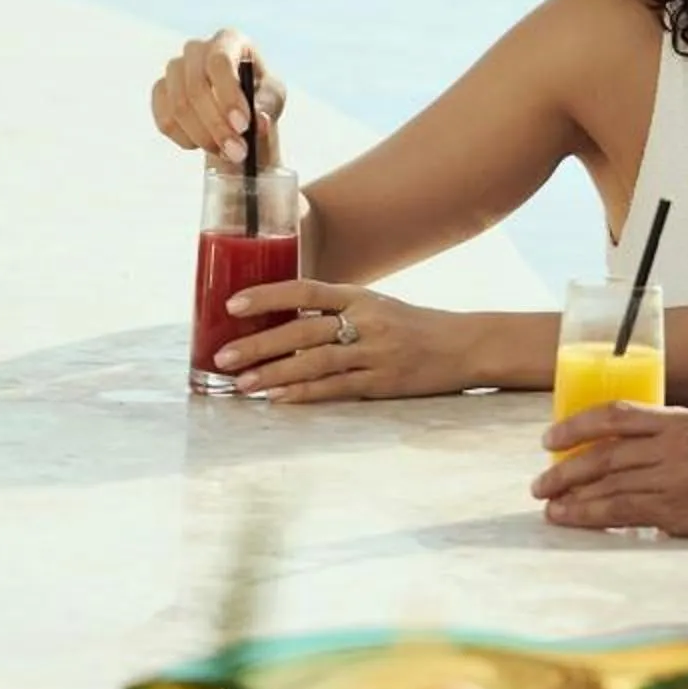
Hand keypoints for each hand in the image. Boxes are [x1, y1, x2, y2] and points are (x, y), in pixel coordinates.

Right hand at [152, 28, 285, 164]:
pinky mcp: (160, 92)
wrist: (238, 112)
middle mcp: (196, 49)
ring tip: (227, 152)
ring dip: (204, 137)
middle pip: (195, 87)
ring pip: (179, 107)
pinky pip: (165, 120)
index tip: (243, 125)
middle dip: (217, 125)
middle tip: (237, 151)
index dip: (228, 95)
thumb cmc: (258, 97)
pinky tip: (205, 144)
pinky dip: (186, 139)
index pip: (219, 61)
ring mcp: (174, 69)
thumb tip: (259, 120)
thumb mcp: (273, 98)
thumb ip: (268, 106)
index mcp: (228, 40)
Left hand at [216, 280, 474, 400]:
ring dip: (274, 374)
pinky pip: (337, 389)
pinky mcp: (383, 383)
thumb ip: (335, 311)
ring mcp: (375, 354)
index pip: (306, 289)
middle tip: (223, 355)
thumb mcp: (376, 306)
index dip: (268, 296)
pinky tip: (278, 399)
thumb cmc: (412, 326)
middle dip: (259, 343)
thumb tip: (281, 321)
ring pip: (315, 362)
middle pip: (304, 330)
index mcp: (360, 296)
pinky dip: (304, 394)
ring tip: (241, 383)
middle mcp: (366, 321)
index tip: (233, 304)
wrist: (464, 346)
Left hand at [535, 403, 687, 550]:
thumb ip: (675, 441)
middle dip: (565, 467)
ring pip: (608, 483)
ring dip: (571, 495)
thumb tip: (628, 457)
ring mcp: (677, 477)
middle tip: (540, 481)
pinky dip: (590, 516)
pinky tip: (572, 520)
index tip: (551, 437)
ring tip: (549, 505)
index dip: (577, 425)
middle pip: (605, 451)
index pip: (619, 414)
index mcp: (685, 419)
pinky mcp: (679, 510)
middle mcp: (678, 443)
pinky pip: (621, 511)